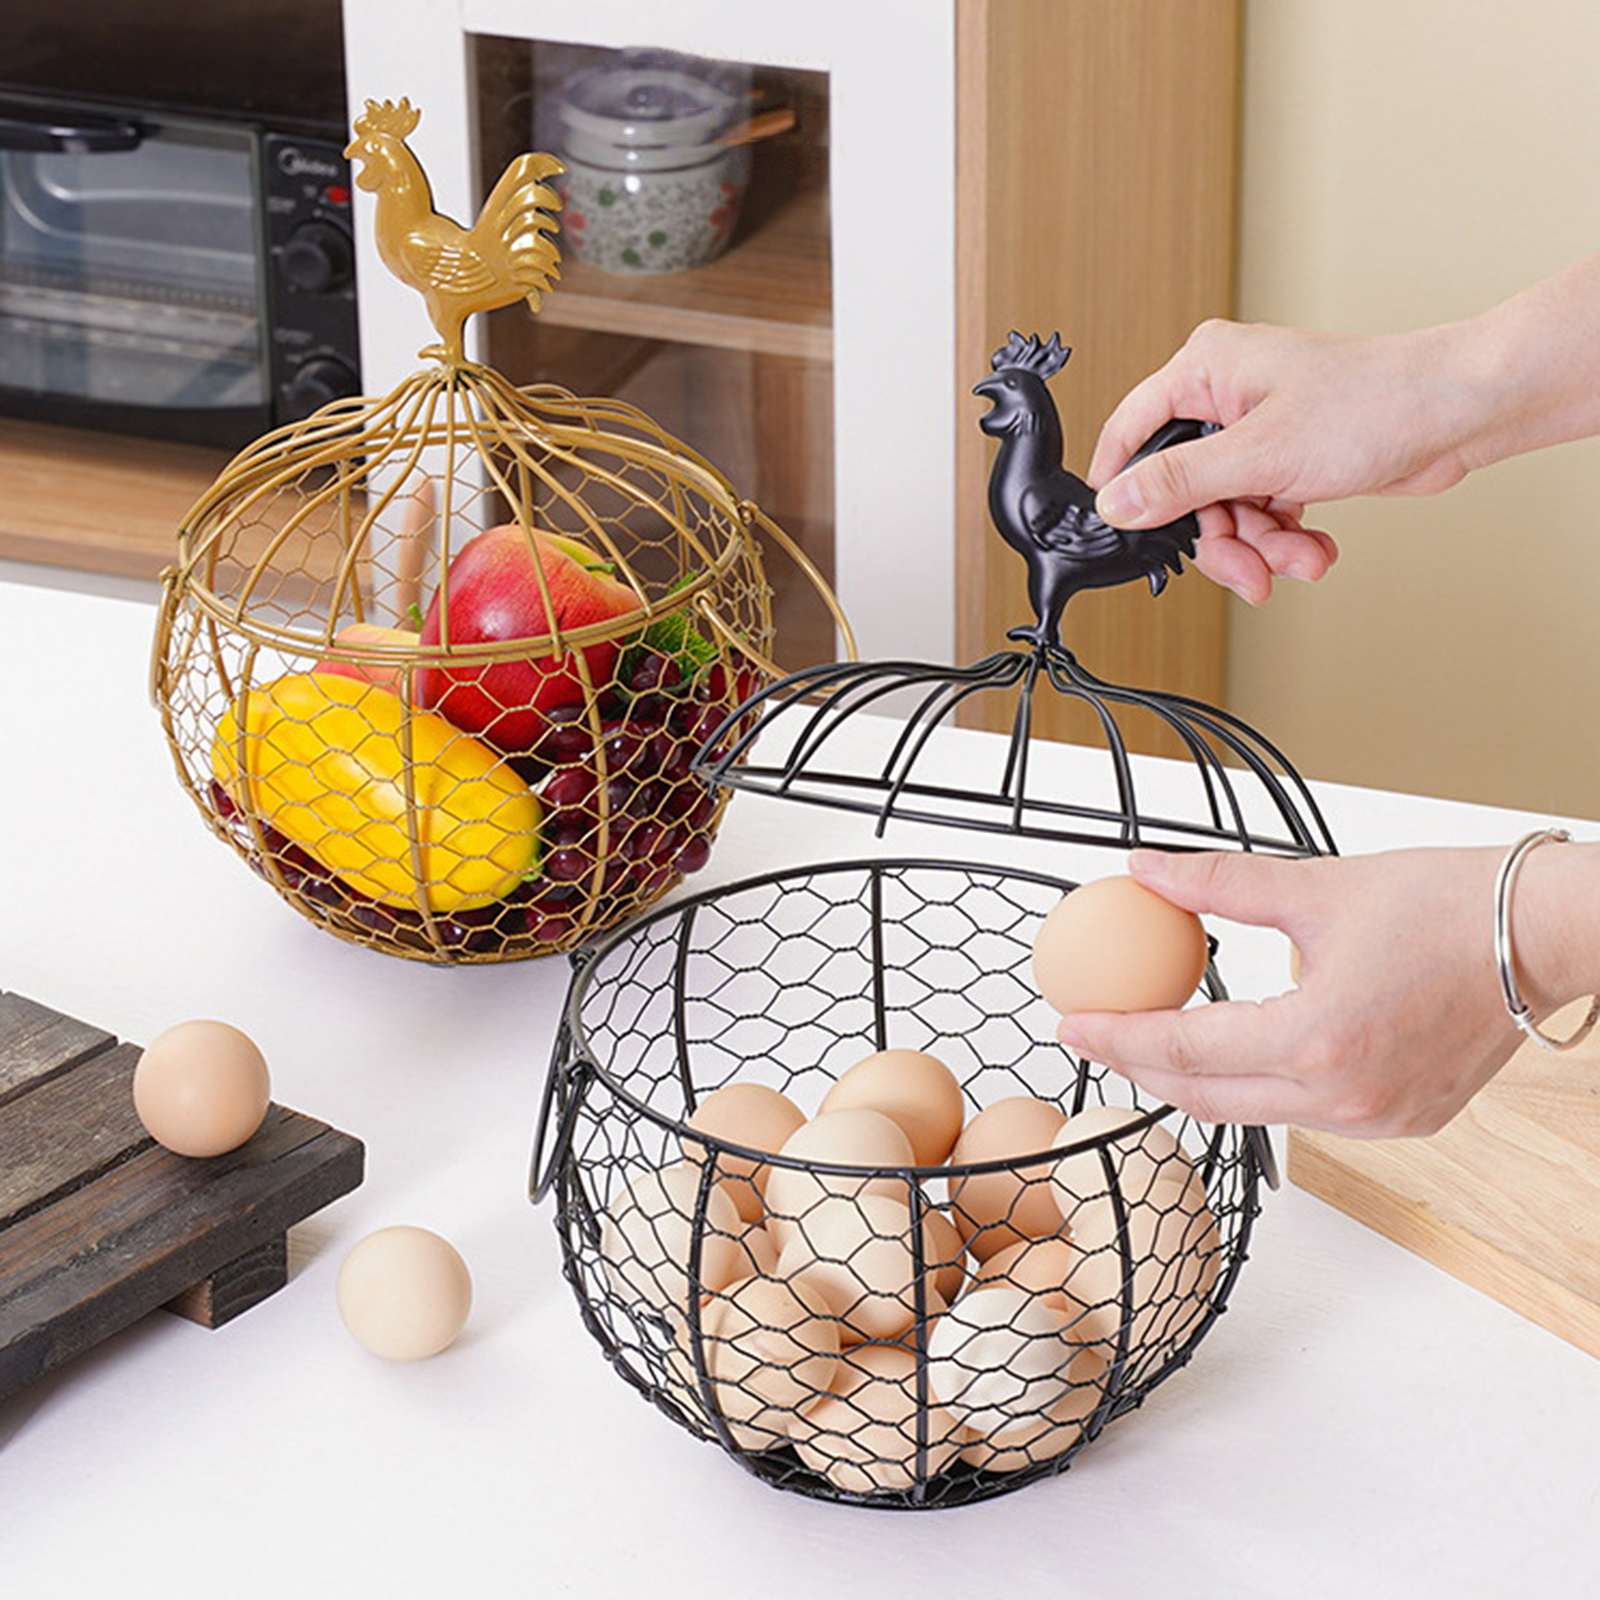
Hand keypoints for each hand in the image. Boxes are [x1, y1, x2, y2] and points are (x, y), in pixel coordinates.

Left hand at [1054, 846, 1529, 1136]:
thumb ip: (1215, 884)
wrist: (1545, 934)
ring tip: (1155, 1042)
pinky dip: (1261, 1089)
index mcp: (1316, 1041)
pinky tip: (1237, 1055)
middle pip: (1207, 1098)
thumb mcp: (1315, 885)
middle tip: (1098, 1034)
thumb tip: (1142, 868)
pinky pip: (1307, 1117)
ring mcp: (1380, 1121)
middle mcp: (1346, 1098)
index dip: (1117, 1037)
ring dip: (1198, 1083)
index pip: (1184, 1051)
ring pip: (1255, 1114)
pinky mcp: (1407, 1122)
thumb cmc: (1447, 904)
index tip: (1070, 1023)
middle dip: (1142, 1069)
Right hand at [1087, 319, 1487, 602]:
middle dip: (1222, 539)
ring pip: (1226, 511)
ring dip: (1262, 547)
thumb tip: (1118, 503)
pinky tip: (1314, 548)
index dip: (1124, 488)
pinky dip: (1286, 540)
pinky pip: (1261, 513)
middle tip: (1248, 571)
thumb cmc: (1376, 403)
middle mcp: (1227, 395)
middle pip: (1184, 490)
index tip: (1126, 534)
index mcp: (1206, 369)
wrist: (1459, 414)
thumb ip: (1179, 483)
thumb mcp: (1259, 454)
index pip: (1133, 431)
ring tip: (1299, 559)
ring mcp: (1260, 429)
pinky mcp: (1289, 458)